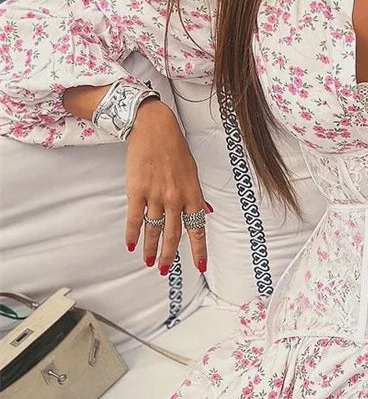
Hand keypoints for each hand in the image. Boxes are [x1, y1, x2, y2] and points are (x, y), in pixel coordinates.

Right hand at [124, 99, 209, 274]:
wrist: (153, 129)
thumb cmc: (174, 148)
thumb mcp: (193, 172)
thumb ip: (197, 195)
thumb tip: (205, 211)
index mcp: (192, 193)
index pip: (197, 228)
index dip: (198, 250)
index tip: (199, 266)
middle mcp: (175, 198)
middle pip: (174, 234)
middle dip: (170, 255)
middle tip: (164, 269)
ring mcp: (155, 195)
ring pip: (154, 229)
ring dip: (151, 248)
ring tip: (149, 261)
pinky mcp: (136, 191)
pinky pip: (135, 218)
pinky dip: (133, 234)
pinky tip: (131, 245)